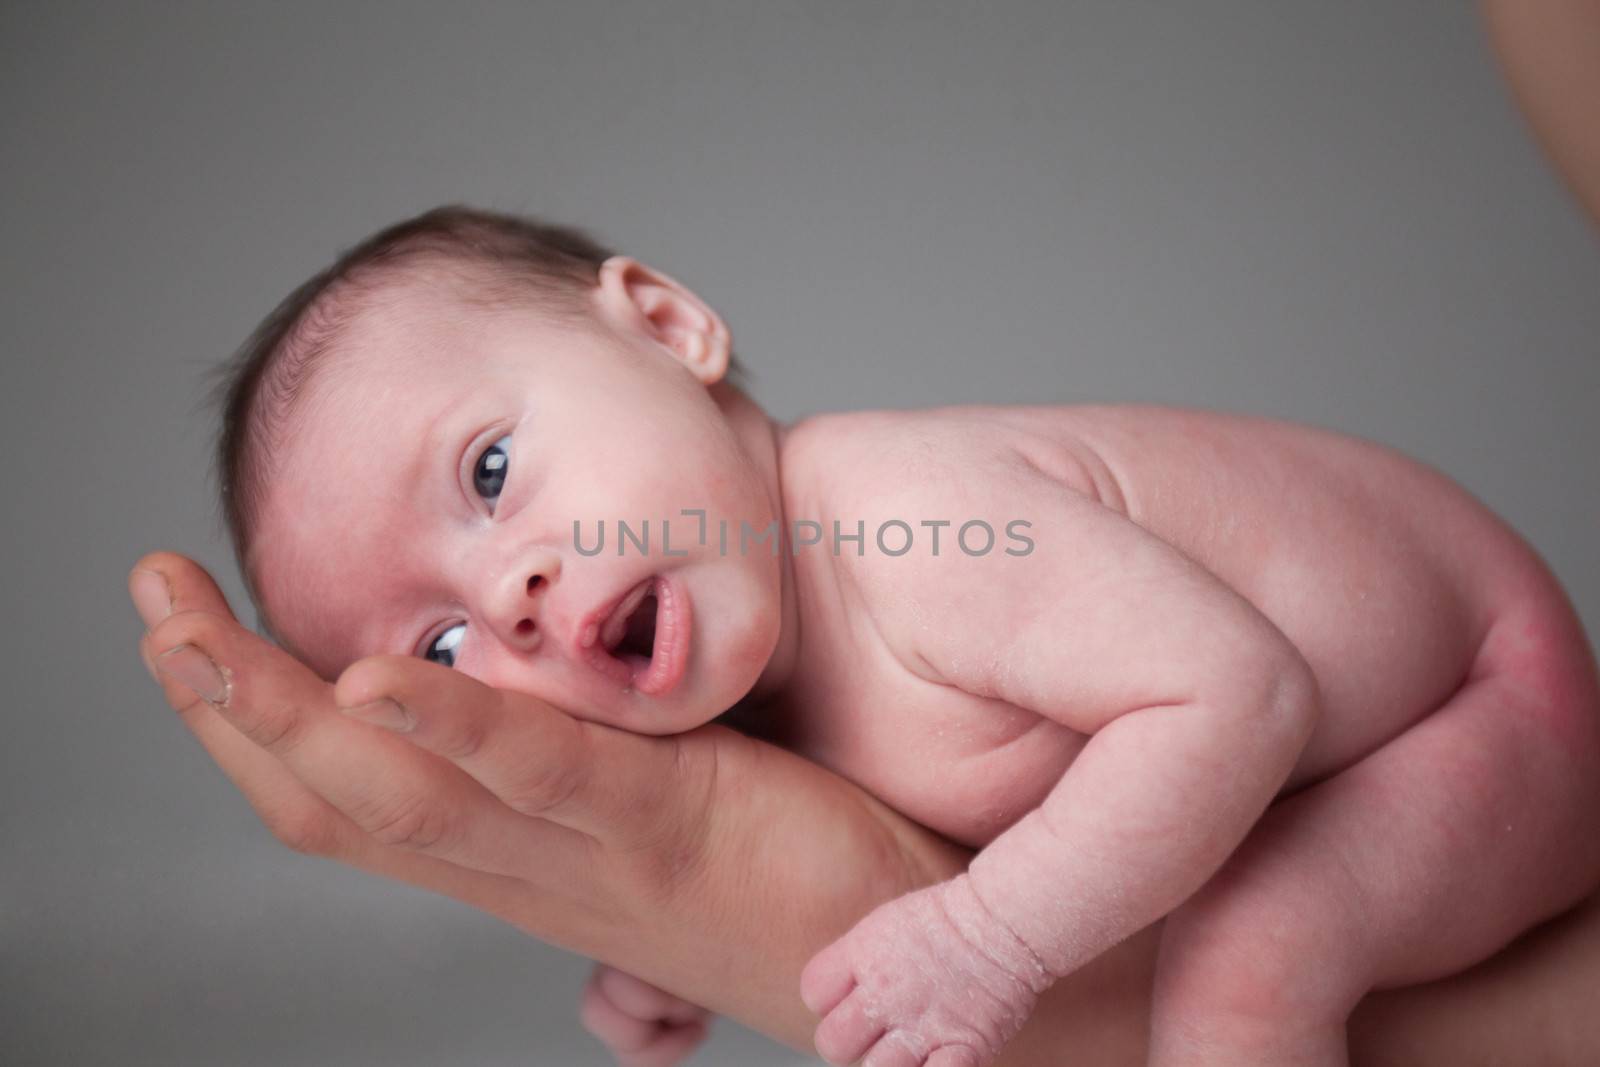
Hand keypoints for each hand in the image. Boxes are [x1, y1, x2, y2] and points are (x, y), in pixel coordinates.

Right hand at [127, 550, 960, 1050]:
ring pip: (397, 796)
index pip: (355, 799)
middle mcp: (532, 868)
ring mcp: (592, 858)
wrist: (930, 982)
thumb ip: (606, 785)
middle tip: (148, 597)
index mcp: (528, 857)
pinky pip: (540, 778)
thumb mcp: (675, 820)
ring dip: (278, 713)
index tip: (194, 634)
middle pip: (337, 797)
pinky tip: (374, 673)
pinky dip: (450, 727)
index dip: (258, 726)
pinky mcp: (673, 831)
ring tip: (188, 626)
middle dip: (224, 704)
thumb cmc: (811, 878)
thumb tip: (560, 732)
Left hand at [801, 876, 1048, 1066]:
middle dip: (847, 1045)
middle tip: (872, 1036)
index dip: (827, 1003)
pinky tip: (935, 1063)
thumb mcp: (889, 923)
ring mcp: (923, 1021)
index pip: (814, 993)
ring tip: (905, 1053)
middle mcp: (886, 991)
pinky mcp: (962, 1046)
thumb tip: (841, 991)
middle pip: (833, 1043)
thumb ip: (860, 960)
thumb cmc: (952, 919)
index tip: (848, 1001)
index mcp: (865, 953)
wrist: (1008, 919)